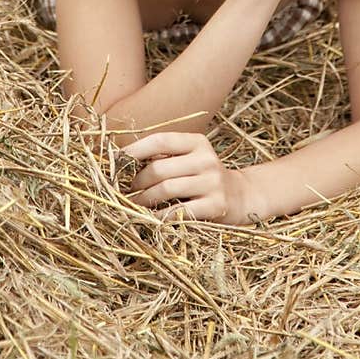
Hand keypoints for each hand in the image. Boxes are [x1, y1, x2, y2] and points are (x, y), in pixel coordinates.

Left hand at [122, 131, 252, 224]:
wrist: (241, 197)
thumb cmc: (204, 177)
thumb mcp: (190, 159)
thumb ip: (164, 156)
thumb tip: (122, 162)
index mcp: (198, 142)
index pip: (161, 140)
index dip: (135, 150)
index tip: (118, 161)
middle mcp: (207, 159)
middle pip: (159, 168)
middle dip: (136, 182)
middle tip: (126, 191)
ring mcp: (213, 182)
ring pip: (166, 189)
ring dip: (143, 200)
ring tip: (133, 205)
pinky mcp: (216, 205)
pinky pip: (178, 212)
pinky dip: (160, 217)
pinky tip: (151, 219)